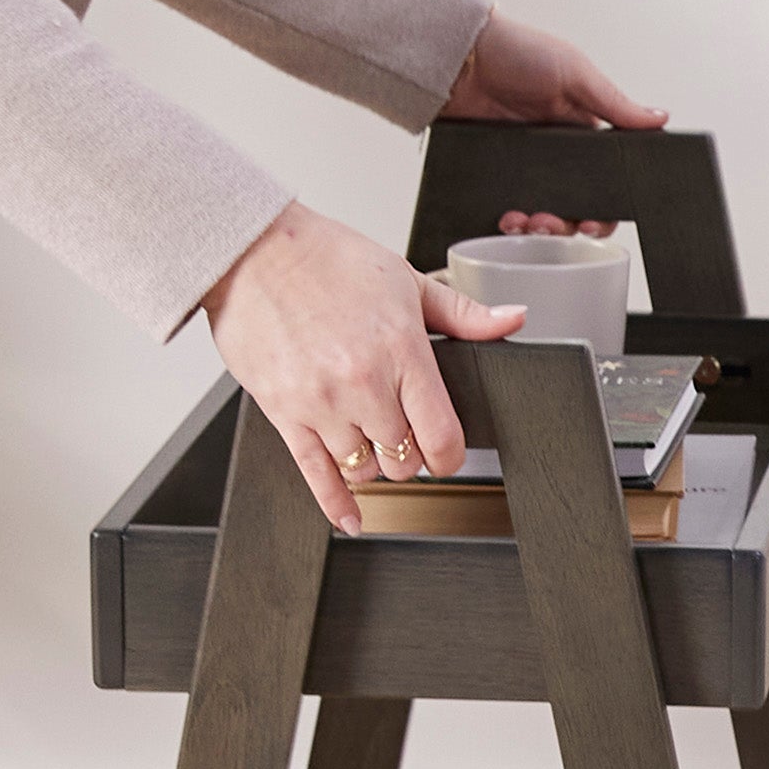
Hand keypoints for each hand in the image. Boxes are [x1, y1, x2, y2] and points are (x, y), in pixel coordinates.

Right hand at [201, 199, 523, 533]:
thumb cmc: (326, 259)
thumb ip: (463, 313)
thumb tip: (512, 321)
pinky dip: (336, 504)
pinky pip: (316, 476)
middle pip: (405, 460)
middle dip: (410, 453)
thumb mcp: (406, 279)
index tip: (446, 451)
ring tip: (368, 439)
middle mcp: (363, 383)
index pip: (442, 436)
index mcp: (402, 350)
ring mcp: (322, 403)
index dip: (450, 454)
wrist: (255, 252)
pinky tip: (350, 516)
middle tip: (402, 433)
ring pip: (364, 470)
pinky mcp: (284, 414)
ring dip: (372, 463)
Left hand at [440, 9, 664, 241]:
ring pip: (539, 210)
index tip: (592, 223)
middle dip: (566, 224)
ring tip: (526, 223)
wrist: (460, 55)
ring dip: (537, 226)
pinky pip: (505, 202)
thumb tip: (660, 119)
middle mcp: (556, 151)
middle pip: (573, 204)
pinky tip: (506, 218)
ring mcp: (524, 162)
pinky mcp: (494, 168)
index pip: (605, 179)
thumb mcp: (576, 73)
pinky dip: (508, 217)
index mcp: (583, 129)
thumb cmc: (517, 50)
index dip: (603, 207)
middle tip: (553, 225)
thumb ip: (615, 104)